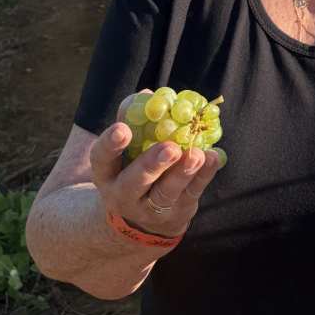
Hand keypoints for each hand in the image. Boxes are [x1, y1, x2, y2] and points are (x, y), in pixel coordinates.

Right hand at [89, 90, 223, 239]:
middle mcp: (124, 195)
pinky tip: (212, 157)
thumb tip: (148, 95)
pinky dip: (204, 175)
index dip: (110, 145)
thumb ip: (135, 120)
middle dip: (152, 164)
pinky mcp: (178, 212)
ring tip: (196, 154)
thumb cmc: (134, 168)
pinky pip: (192, 193)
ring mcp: (151, 208)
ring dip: (183, 172)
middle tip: (170, 148)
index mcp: (107, 174)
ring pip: (166, 192)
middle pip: (135, 182)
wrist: (144, 219)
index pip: (101, 159)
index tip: (122, 129)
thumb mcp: (127, 150)